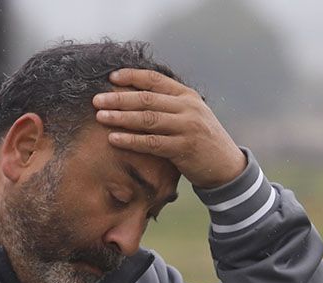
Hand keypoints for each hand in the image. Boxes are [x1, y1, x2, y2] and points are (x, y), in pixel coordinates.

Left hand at [92, 69, 247, 188]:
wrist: (226, 165)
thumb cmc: (202, 140)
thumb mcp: (190, 115)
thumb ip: (169, 105)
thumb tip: (135, 96)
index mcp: (187, 96)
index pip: (155, 80)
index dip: (132, 76)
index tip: (111, 78)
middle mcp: (187, 108)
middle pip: (146, 99)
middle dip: (119, 98)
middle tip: (97, 100)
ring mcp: (186, 128)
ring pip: (147, 119)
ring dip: (121, 118)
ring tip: (100, 116)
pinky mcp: (183, 148)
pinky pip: (151, 143)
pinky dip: (131, 140)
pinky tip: (114, 139)